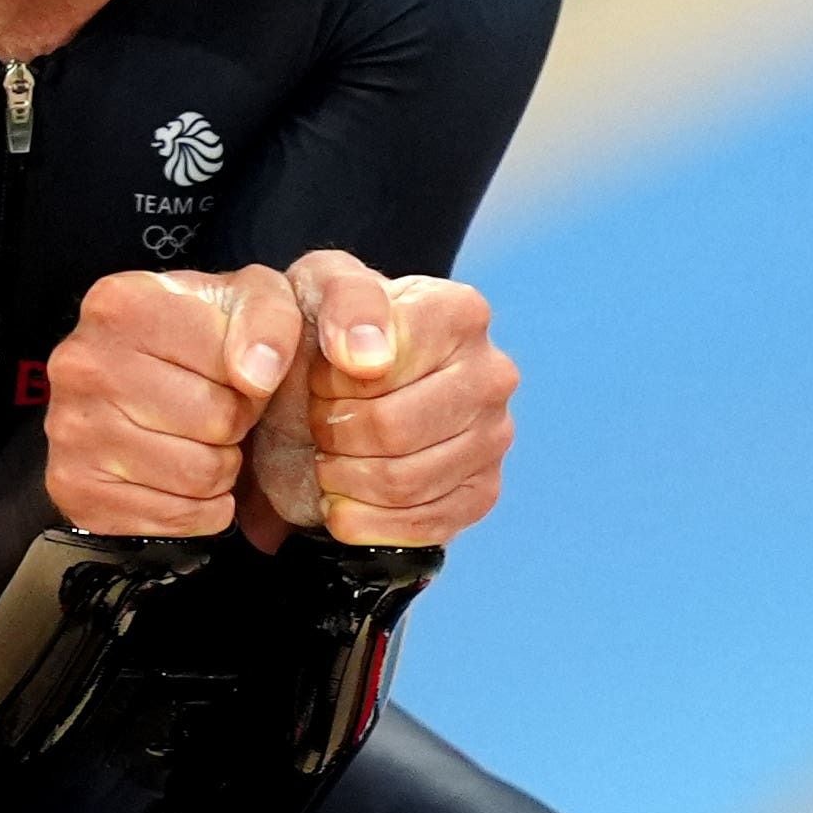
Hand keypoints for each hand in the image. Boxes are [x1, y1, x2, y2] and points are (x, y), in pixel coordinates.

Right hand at [41, 265, 300, 534]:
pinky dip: (193, 508)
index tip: (231, 370)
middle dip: (234, 423)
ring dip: (218, 468)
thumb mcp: (247, 298)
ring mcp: (70, 428)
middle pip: (216, 420)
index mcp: (123, 303)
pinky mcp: (74, 487)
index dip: (251, 375)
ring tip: (197, 440)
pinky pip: (172, 517)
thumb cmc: (192, 339)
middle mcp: (83, 362)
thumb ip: (270, 318)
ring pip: (198, 475)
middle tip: (214, 410)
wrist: (126, 380)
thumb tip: (257, 375)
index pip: (234, 364)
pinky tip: (179, 478)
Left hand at [283, 246, 511, 545]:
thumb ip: (342, 301)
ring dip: (344, 478)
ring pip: (403, 481)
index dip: (332, 382)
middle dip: (334, 434)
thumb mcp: (318, 288)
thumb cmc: (329, 336)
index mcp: (460, 312)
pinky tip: (344, 500)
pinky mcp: (483, 492)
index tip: (318, 380)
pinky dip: (365, 520)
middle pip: (394, 429)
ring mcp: (494, 436)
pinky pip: (420, 524)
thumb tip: (369, 358)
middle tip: (317, 423)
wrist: (331, 394)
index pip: (384, 366)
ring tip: (328, 458)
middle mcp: (491, 372)